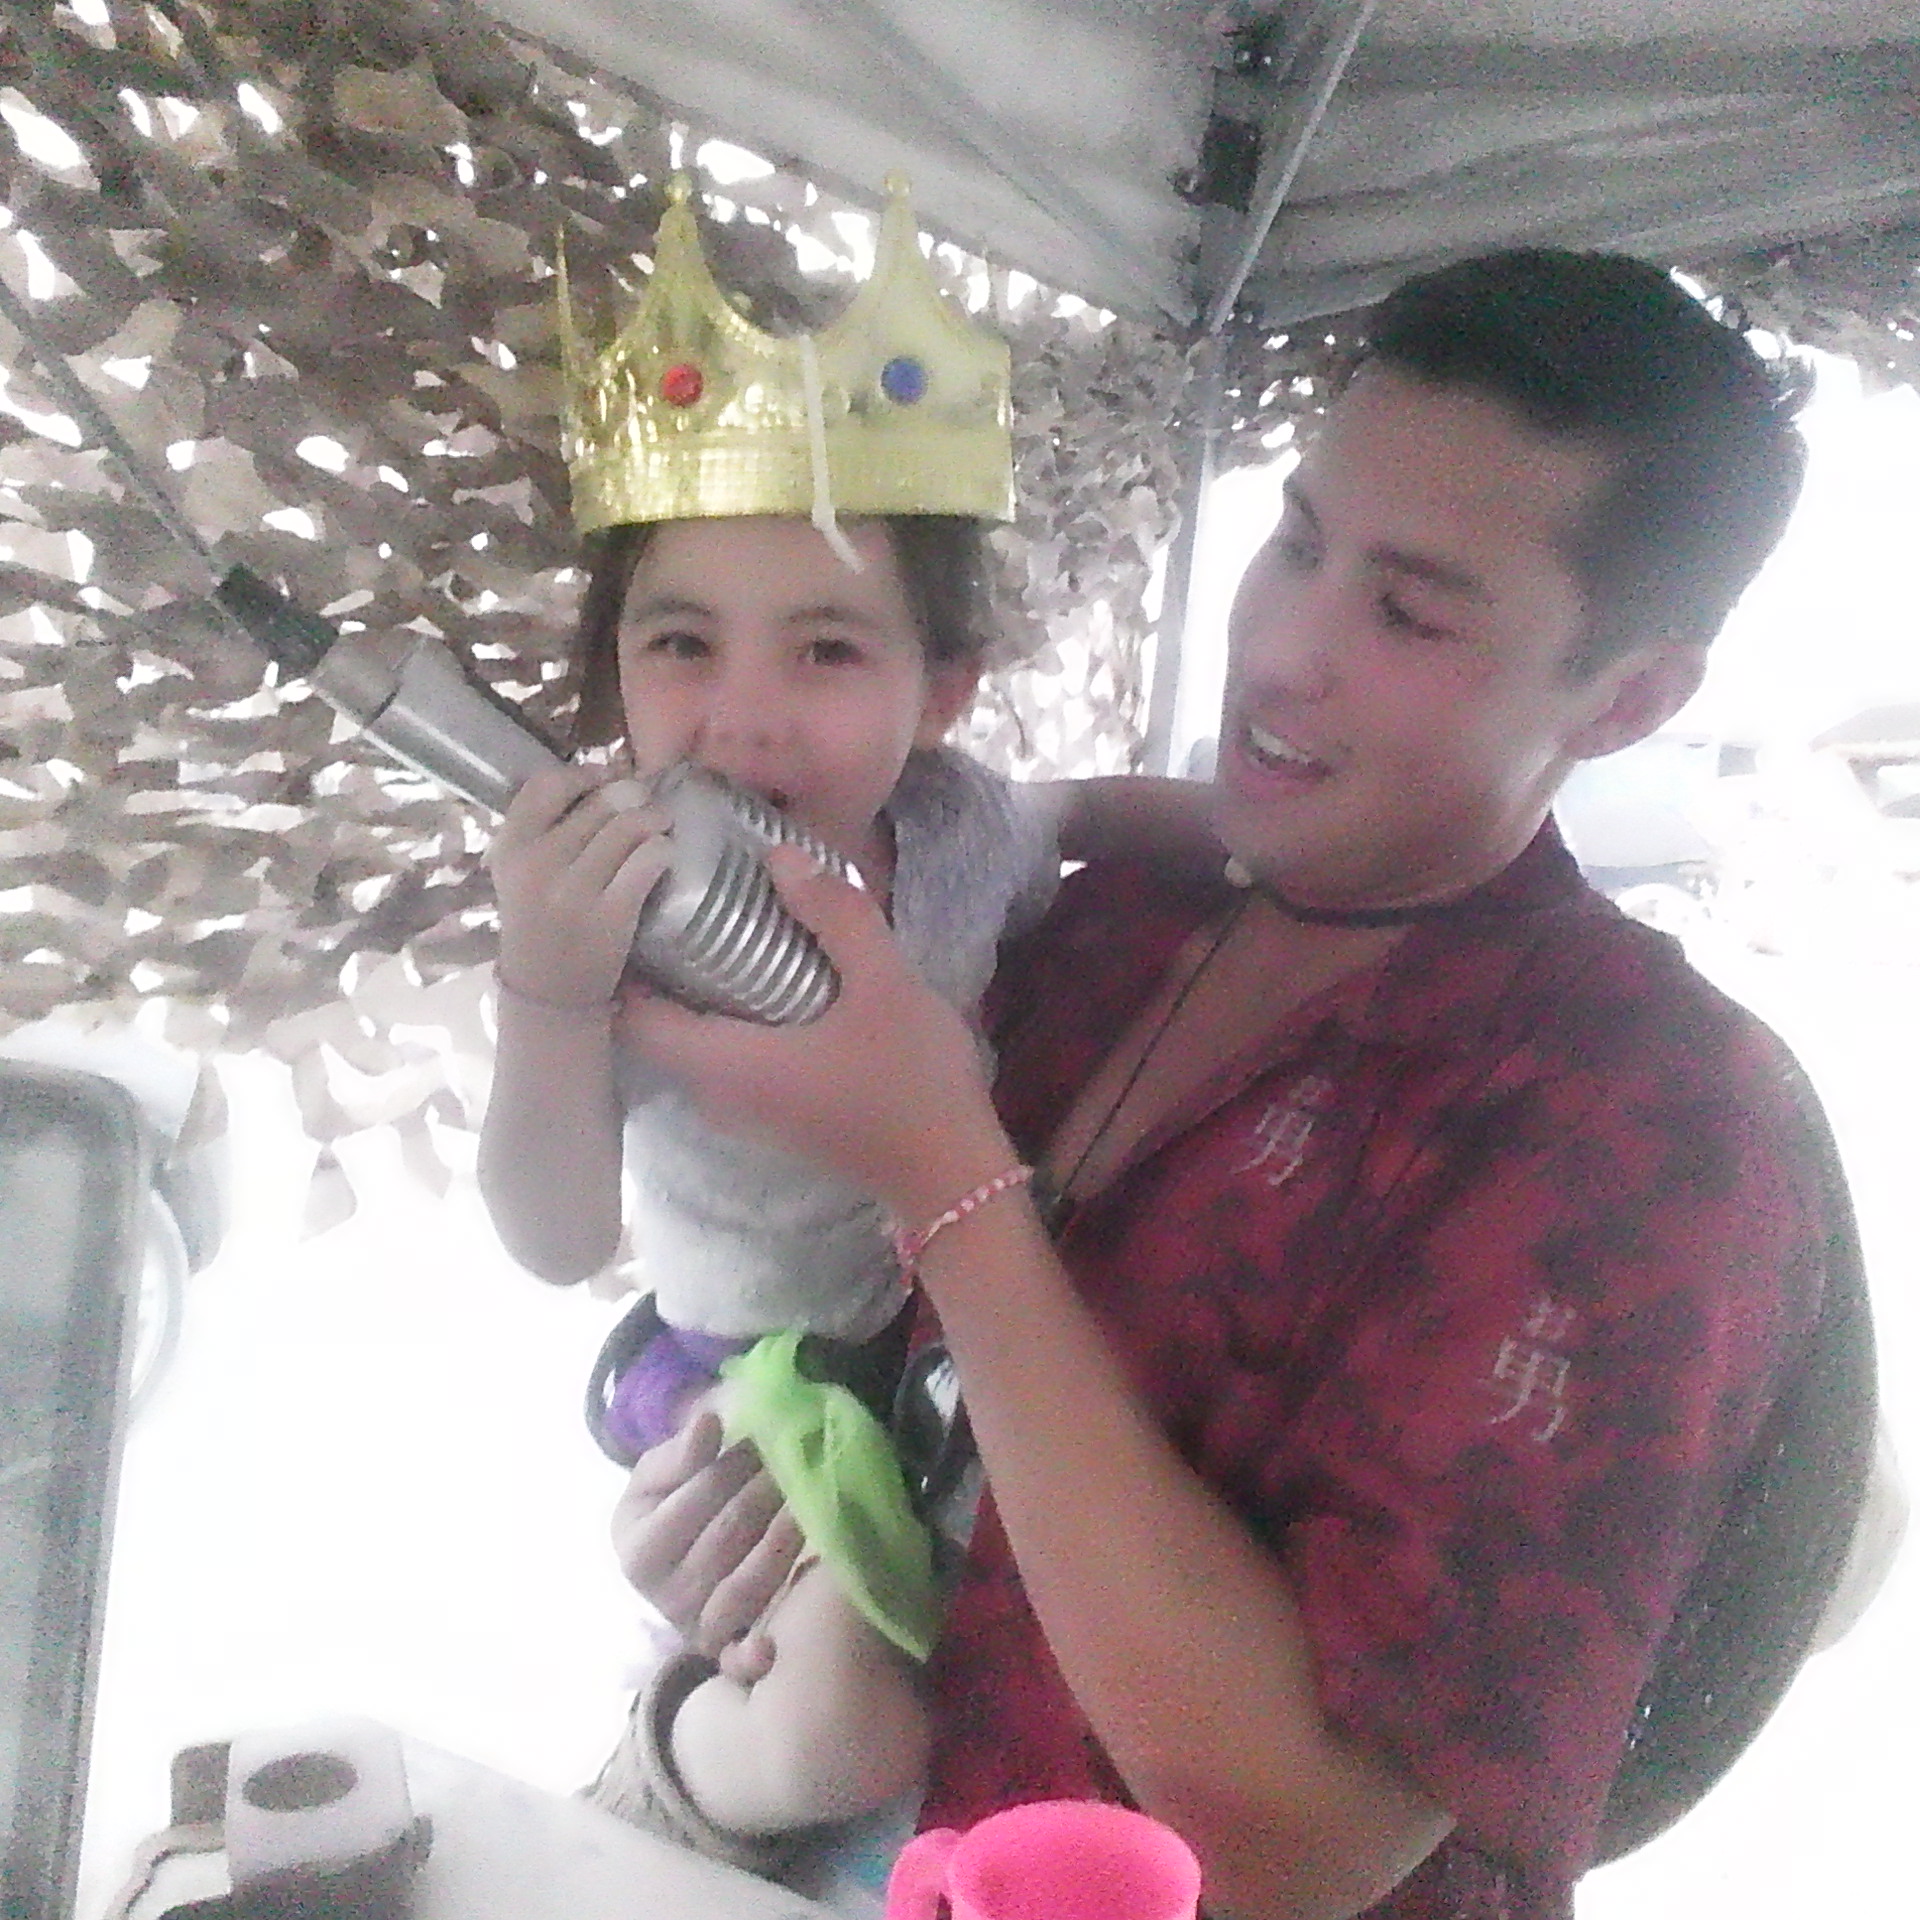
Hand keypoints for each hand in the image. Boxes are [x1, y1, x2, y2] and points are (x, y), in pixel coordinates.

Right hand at [487, 767, 669, 1009]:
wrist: (547, 988)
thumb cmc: (537, 920)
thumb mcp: (518, 871)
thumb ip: (543, 827)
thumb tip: (601, 778)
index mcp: (511, 847)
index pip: (546, 785)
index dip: (584, 774)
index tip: (604, 779)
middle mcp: (540, 864)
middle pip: (600, 802)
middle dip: (631, 796)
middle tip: (644, 803)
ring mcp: (576, 890)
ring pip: (630, 825)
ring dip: (654, 818)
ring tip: (659, 824)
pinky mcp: (613, 913)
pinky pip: (650, 859)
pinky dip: (663, 849)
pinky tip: (663, 854)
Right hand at [611, 1408, 806, 1679]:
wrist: (669, 1569)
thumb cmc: (666, 1512)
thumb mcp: (654, 1481)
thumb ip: (678, 1455)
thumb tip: (709, 1421)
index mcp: (639, 1550)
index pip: (694, 1500)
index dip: (732, 1466)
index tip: (763, 1438)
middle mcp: (665, 1595)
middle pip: (728, 1535)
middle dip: (767, 1490)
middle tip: (800, 1456)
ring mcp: (698, 1625)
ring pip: (748, 1582)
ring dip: (786, 1536)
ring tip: (811, 1497)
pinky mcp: (727, 1649)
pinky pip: (739, 1658)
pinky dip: (753, 1656)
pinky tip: (771, 1646)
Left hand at [615, 848, 1015, 1222]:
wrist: (950, 1174)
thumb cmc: (912, 1082)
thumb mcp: (885, 983)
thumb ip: (835, 916)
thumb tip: (778, 855)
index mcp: (727, 1064)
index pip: (633, 1018)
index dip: (627, 960)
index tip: (644, 905)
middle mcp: (717, 1096)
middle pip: (655, 1029)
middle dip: (661, 966)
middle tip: (680, 901)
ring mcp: (742, 1114)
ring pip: (690, 1045)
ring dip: (696, 992)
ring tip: (719, 927)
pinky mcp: (769, 1117)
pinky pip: (721, 1059)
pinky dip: (726, 1018)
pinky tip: (763, 977)